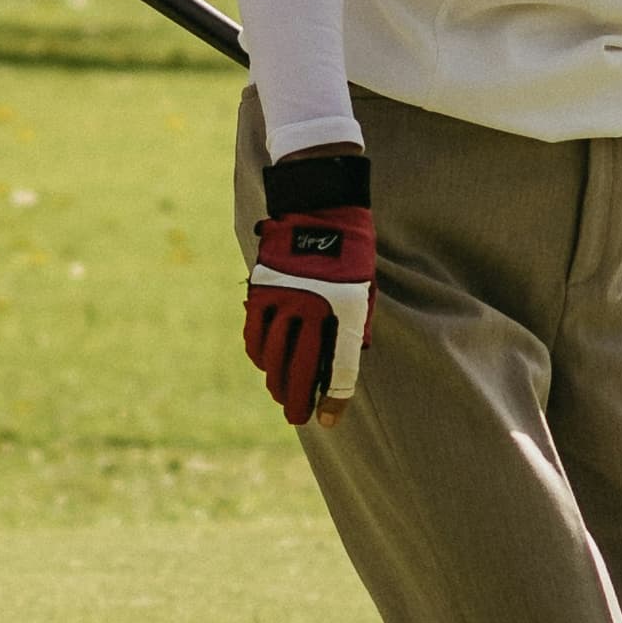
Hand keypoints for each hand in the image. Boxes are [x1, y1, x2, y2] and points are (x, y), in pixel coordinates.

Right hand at [246, 148, 374, 425]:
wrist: (322, 204)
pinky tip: (264, 364)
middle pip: (302, 369)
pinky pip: (255, 333)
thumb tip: (340, 363)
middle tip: (297, 417)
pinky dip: (258, 354)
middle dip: (299, 399)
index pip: (341, 366)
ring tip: (281, 394)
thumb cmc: (353, 250)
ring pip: (275, 356)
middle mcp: (316, 308)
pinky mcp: (263, 288)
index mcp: (348, 309)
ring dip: (276, 381)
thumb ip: (357, 327)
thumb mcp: (366, 289)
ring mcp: (286, 298)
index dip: (335, 397)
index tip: (328, 418)